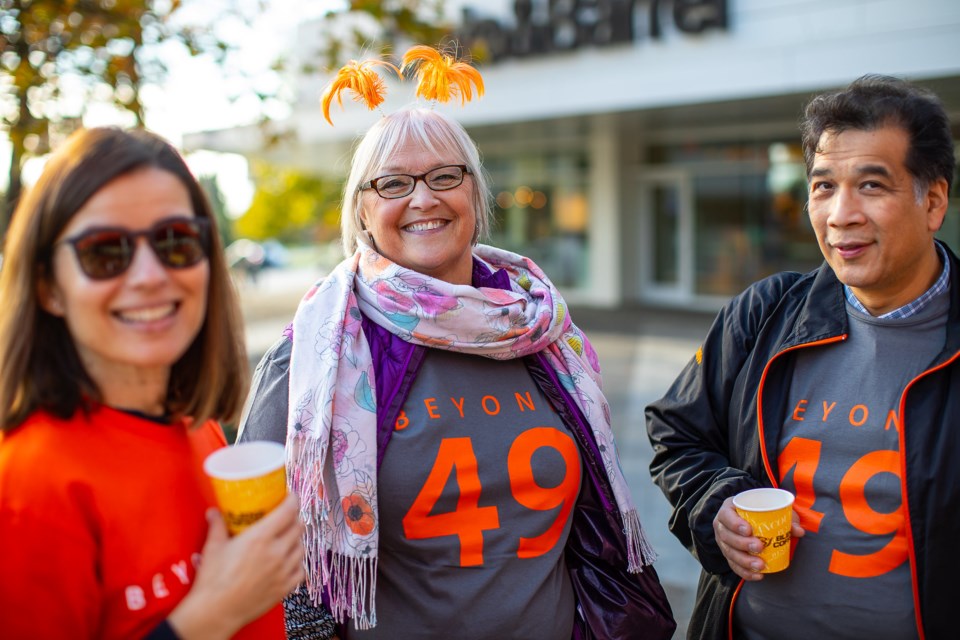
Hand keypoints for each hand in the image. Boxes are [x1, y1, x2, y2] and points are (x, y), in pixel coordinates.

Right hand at [168, 493, 305, 638]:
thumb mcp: (213, 547)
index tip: (290, 495)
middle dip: (294, 518)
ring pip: (302, 547)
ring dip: (296, 539)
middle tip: (286, 516)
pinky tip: (289, 561)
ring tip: (287, 537)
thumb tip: (214, 512)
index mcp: (261, 537)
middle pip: (298, 527)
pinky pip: (301, 570)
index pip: (288, 511)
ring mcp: (284, 571)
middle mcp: (277, 552)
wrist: (216, 612)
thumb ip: (217, 526)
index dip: (292, 500)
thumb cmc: (213, 580)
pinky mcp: (285, 588)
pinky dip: (297, 562)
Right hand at [713, 496, 804, 580]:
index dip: (734, 523)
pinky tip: (757, 575)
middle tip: (759, 547)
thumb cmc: (760, 511)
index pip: (726, 515)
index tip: (748, 530)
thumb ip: (786, 518)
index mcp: (728, 509)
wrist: (750, 518)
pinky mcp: (728, 555)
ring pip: (729, 553)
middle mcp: (722, 525)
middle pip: (727, 536)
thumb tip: (799, 531)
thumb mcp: (773, 509)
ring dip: (744, 561)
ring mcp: (723, 542)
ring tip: (760, 565)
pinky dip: (745, 572)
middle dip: (742, 544)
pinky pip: (733, 565)